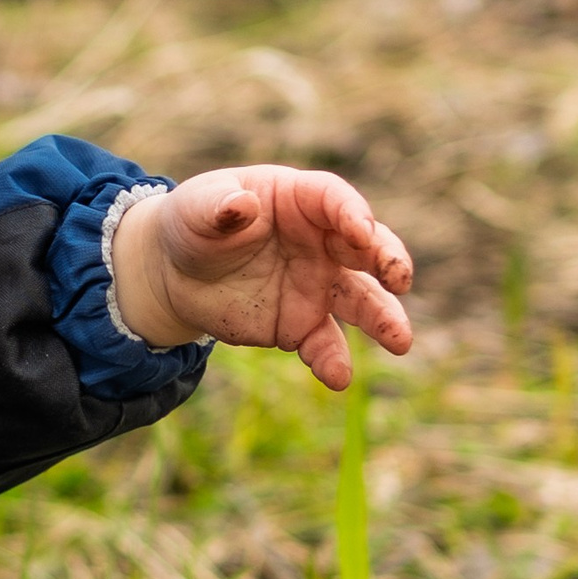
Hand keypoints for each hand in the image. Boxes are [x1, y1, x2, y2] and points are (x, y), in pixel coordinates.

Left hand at [111, 166, 413, 389]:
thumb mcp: (196, 208)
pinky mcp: (302, 324)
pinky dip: (332, 360)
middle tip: (400, 280)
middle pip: (365, 248)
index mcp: (299, 200)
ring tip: (400, 340)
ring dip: (383, 319)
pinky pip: (324, 344)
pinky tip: (338, 378)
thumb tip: (240, 206)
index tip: (362, 232)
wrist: (176, 273)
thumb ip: (218, 206)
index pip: (334, 200)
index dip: (351, 214)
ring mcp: (317, 285)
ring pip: (360, 301)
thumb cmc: (194, 223)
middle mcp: (320, 242)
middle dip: (387, 261)